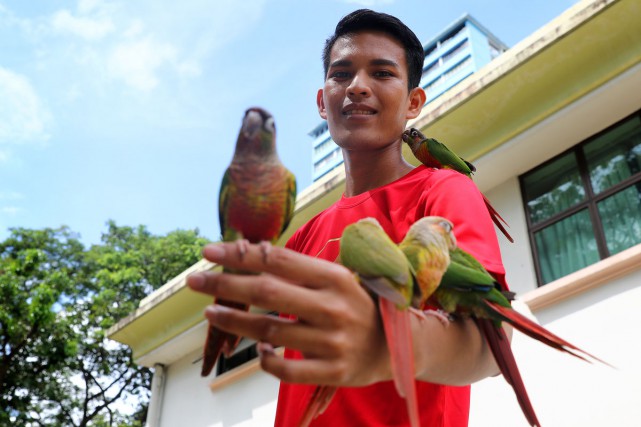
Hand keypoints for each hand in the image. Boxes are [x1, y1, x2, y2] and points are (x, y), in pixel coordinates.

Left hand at [187, 241, 391, 386]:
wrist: (399, 346)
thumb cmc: (359, 305)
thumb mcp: (339, 279)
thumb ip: (301, 272)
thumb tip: (251, 256)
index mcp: (335, 278)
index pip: (278, 260)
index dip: (240, 255)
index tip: (209, 252)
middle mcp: (333, 307)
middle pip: (267, 292)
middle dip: (225, 284)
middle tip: (194, 281)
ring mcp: (333, 342)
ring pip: (270, 331)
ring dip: (235, 322)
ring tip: (211, 314)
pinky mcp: (333, 371)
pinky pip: (287, 369)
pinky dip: (266, 360)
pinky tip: (257, 351)